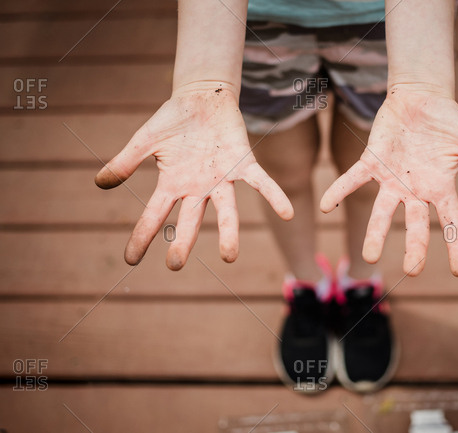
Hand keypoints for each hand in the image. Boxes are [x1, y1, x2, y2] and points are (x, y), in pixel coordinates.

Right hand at [95, 83, 292, 269]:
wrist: (202, 97)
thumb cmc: (173, 120)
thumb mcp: (145, 140)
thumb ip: (125, 162)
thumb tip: (99, 183)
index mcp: (173, 184)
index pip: (154, 216)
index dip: (142, 237)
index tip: (131, 260)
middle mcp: (198, 188)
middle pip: (190, 221)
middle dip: (183, 242)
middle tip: (175, 264)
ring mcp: (222, 178)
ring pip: (226, 211)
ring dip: (228, 232)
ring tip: (229, 256)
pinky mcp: (244, 163)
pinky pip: (262, 182)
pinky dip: (274, 196)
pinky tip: (288, 213)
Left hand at [321, 85, 457, 276]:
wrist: (421, 97)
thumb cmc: (449, 120)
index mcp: (441, 188)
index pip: (452, 224)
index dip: (456, 246)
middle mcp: (415, 190)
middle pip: (414, 224)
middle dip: (413, 247)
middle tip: (411, 271)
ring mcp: (392, 178)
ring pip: (381, 210)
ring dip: (375, 232)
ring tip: (367, 256)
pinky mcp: (372, 162)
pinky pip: (353, 179)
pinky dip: (339, 190)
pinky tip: (325, 206)